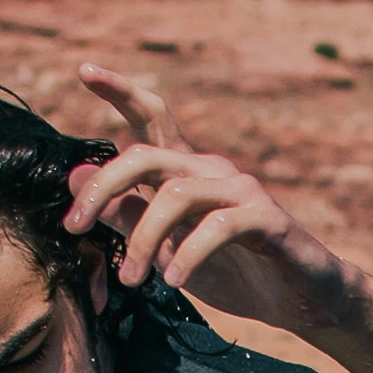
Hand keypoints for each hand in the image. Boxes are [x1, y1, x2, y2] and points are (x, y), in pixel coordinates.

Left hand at [61, 57, 352, 337]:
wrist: (299, 300)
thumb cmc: (233, 271)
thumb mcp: (165, 249)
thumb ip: (126, 215)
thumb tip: (75, 178)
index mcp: (186, 172)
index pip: (151, 119)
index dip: (120, 91)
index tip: (84, 72)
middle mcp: (211, 170)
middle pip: (147, 155)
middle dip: (104, 186)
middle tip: (74, 226)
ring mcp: (241, 191)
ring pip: (175, 194)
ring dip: (143, 241)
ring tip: (131, 280)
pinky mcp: (266, 220)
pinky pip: (217, 227)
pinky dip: (187, 255)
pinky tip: (172, 281)